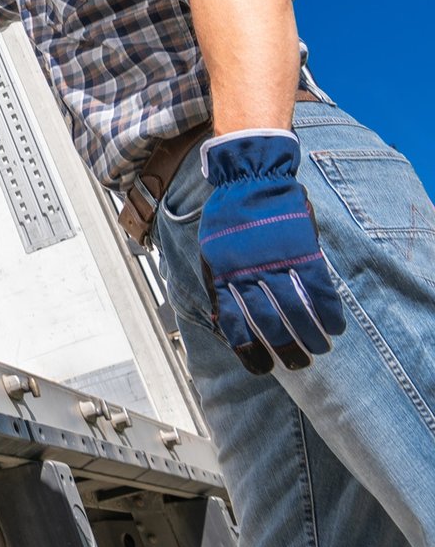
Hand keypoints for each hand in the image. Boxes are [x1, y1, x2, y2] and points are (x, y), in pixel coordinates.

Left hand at [198, 131, 345, 373]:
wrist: (249, 177)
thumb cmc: (227, 219)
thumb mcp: (209, 252)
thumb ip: (216, 286)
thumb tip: (220, 323)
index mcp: (222, 274)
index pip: (234, 324)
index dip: (248, 352)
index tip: (263, 369)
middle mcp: (248, 272)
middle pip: (269, 323)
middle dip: (285, 349)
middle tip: (299, 364)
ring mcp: (277, 260)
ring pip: (297, 310)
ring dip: (311, 336)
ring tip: (320, 350)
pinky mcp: (302, 249)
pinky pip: (319, 288)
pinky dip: (329, 311)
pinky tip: (336, 327)